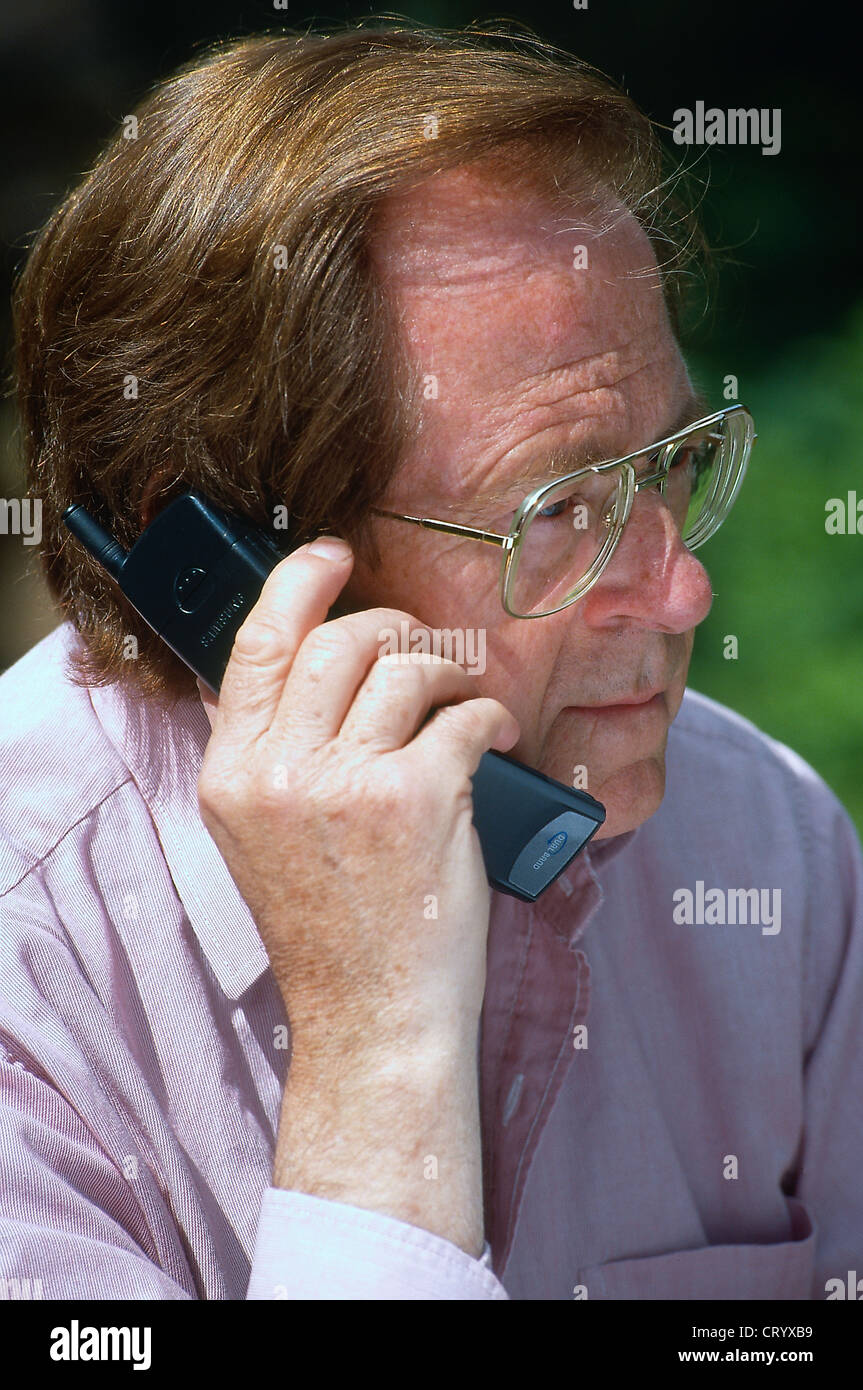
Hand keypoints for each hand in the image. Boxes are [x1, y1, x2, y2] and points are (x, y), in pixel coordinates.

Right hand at [196, 536, 519, 1062]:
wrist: (372, 1018)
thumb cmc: (330, 929)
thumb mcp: (260, 838)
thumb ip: (267, 752)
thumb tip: (292, 667)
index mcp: (232, 775)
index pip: (255, 644)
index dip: (298, 584)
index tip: (333, 556)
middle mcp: (278, 771)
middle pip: (341, 639)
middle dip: (396, 628)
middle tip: (424, 652)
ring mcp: (346, 783)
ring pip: (407, 666)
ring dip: (450, 673)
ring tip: (463, 702)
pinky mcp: (419, 799)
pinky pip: (466, 715)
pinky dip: (492, 717)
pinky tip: (498, 737)